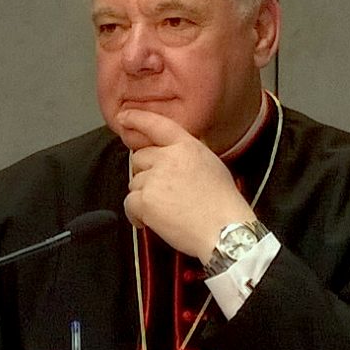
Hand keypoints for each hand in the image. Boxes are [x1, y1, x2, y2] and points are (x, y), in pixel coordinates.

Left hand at [118, 109, 254, 259]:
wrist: (225, 231)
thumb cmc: (223, 205)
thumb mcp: (212, 165)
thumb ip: (188, 153)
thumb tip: (172, 149)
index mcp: (187, 147)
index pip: (157, 124)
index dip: (137, 119)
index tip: (123, 117)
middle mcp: (169, 158)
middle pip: (139, 159)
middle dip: (146, 174)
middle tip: (164, 191)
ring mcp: (155, 179)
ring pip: (134, 183)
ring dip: (144, 196)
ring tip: (168, 209)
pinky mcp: (146, 200)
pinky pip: (129, 203)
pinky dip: (136, 214)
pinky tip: (153, 221)